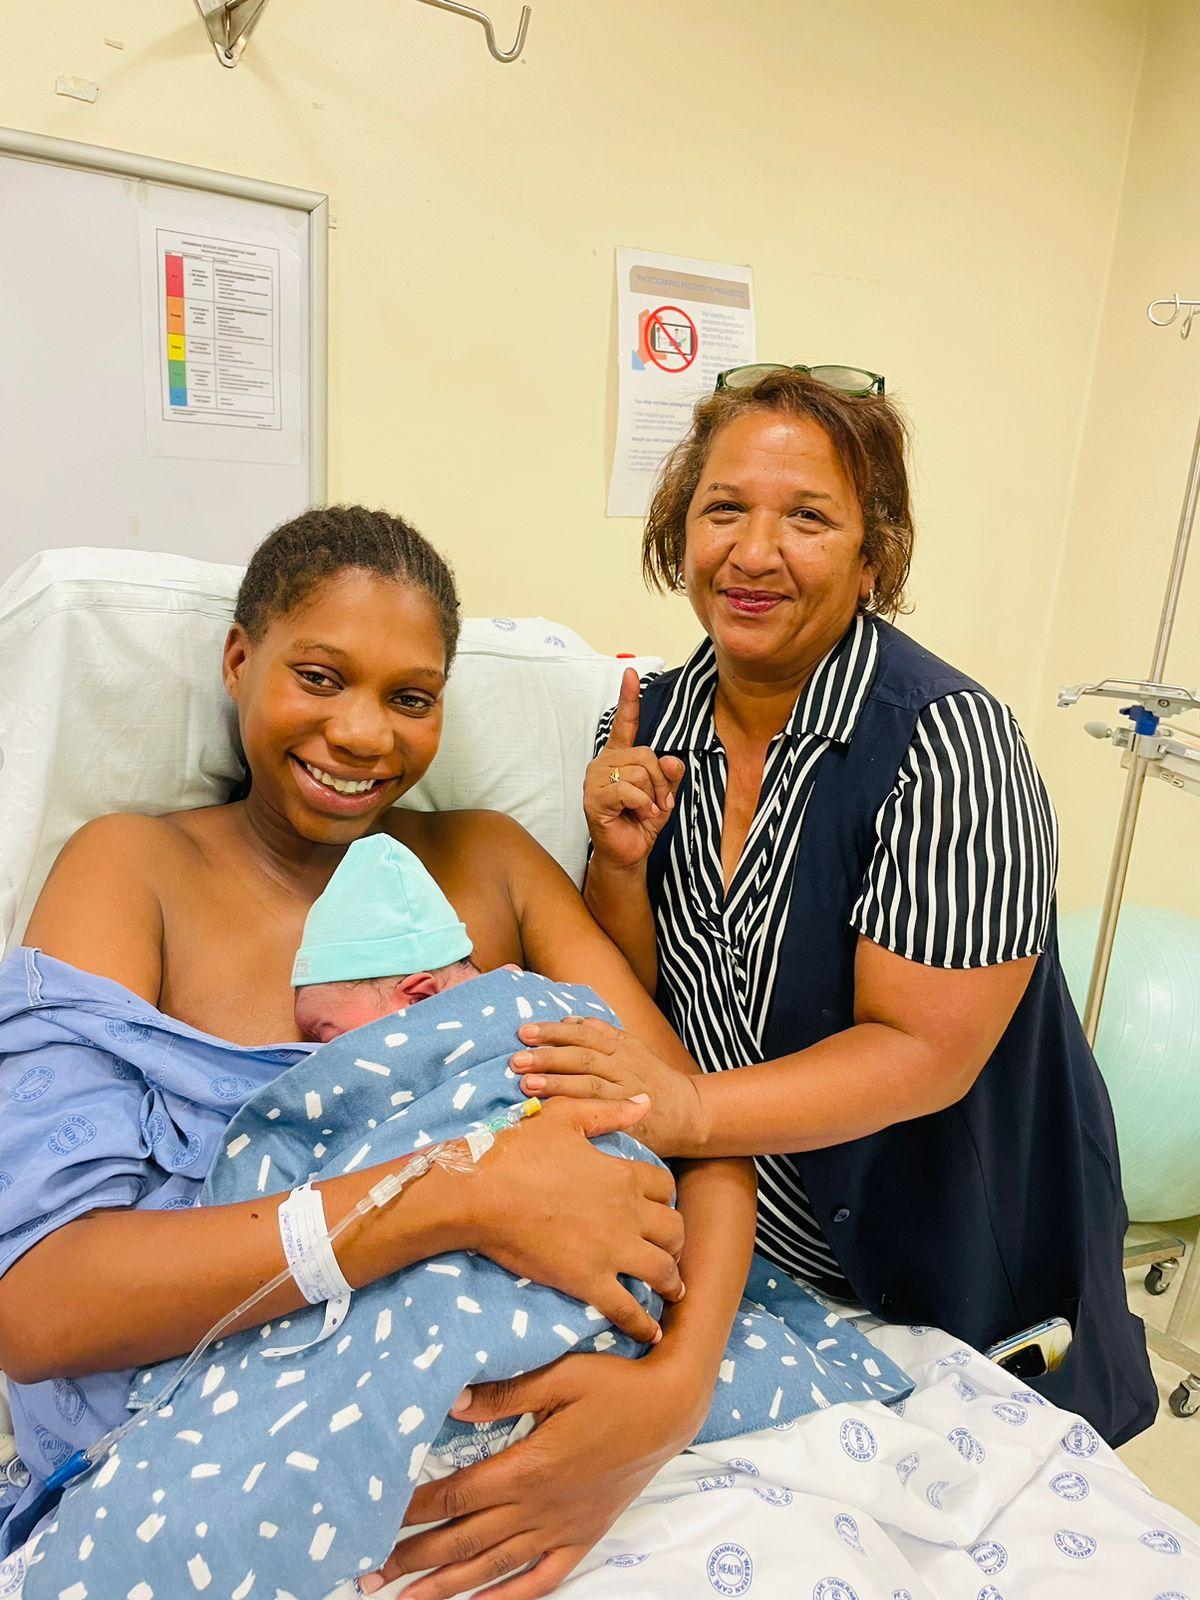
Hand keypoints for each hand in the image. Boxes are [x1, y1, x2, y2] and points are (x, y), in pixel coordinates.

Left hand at [360, 1351, 704, 1599]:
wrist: (671, 1409)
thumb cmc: (615, 1384)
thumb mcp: (561, 1374)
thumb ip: (505, 1391)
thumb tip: (451, 1402)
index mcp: (528, 1466)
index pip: (456, 1495)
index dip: (413, 1512)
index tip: (377, 1521)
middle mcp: (540, 1507)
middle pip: (464, 1541)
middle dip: (415, 1560)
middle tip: (372, 1576)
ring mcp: (562, 1527)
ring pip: (494, 1568)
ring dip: (447, 1587)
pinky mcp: (583, 1536)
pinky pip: (541, 1579)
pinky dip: (508, 1598)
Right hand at [456, 1098, 684, 1342]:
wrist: (480, 1192)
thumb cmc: (518, 1150)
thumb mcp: (566, 1118)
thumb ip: (609, 1112)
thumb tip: (646, 1103)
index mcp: (623, 1175)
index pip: (664, 1186)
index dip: (664, 1196)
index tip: (658, 1205)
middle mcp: (627, 1214)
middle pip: (673, 1230)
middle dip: (675, 1240)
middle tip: (669, 1249)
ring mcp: (610, 1250)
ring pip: (661, 1271)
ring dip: (671, 1282)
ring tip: (673, 1291)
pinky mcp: (587, 1281)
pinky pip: (626, 1309)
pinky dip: (642, 1324)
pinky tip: (650, 1332)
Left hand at [511, 1018, 703, 1159]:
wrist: (691, 1113)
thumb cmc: (655, 1080)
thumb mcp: (634, 1049)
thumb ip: (604, 1033)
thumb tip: (571, 1018)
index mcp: (621, 1047)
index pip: (583, 1034)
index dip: (553, 1032)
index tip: (524, 1031)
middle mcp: (624, 1066)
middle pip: (582, 1056)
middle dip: (547, 1056)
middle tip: (516, 1057)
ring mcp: (626, 1093)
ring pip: (588, 1083)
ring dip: (556, 1082)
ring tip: (526, 1083)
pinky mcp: (630, 1118)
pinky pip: (602, 1113)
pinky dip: (579, 1109)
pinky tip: (555, 1110)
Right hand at [585, 668, 684, 869]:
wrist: (628, 854)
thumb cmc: (642, 821)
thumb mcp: (664, 795)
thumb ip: (670, 775)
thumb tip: (673, 761)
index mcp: (619, 756)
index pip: (625, 724)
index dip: (629, 698)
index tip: (632, 673)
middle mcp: (604, 763)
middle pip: (645, 754)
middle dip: (661, 781)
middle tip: (659, 802)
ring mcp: (595, 780)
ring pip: (639, 772)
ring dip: (653, 795)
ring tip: (648, 810)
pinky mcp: (593, 798)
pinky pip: (629, 791)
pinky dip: (643, 805)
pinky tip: (639, 815)